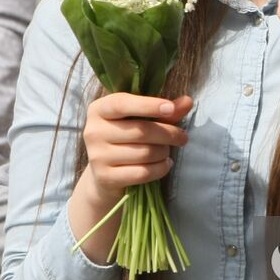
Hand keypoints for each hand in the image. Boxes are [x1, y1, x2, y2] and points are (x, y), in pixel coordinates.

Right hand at [71, 93, 191, 262]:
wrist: (105, 174)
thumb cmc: (126, 139)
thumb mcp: (141, 119)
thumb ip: (164, 110)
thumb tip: (187, 101)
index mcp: (99, 109)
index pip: (122, 103)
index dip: (148, 105)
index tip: (170, 108)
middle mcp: (92, 131)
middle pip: (140, 130)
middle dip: (168, 134)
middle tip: (182, 137)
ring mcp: (97, 156)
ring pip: (144, 153)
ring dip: (164, 152)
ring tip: (168, 151)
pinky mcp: (105, 177)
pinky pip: (142, 172)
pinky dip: (160, 169)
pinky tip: (165, 164)